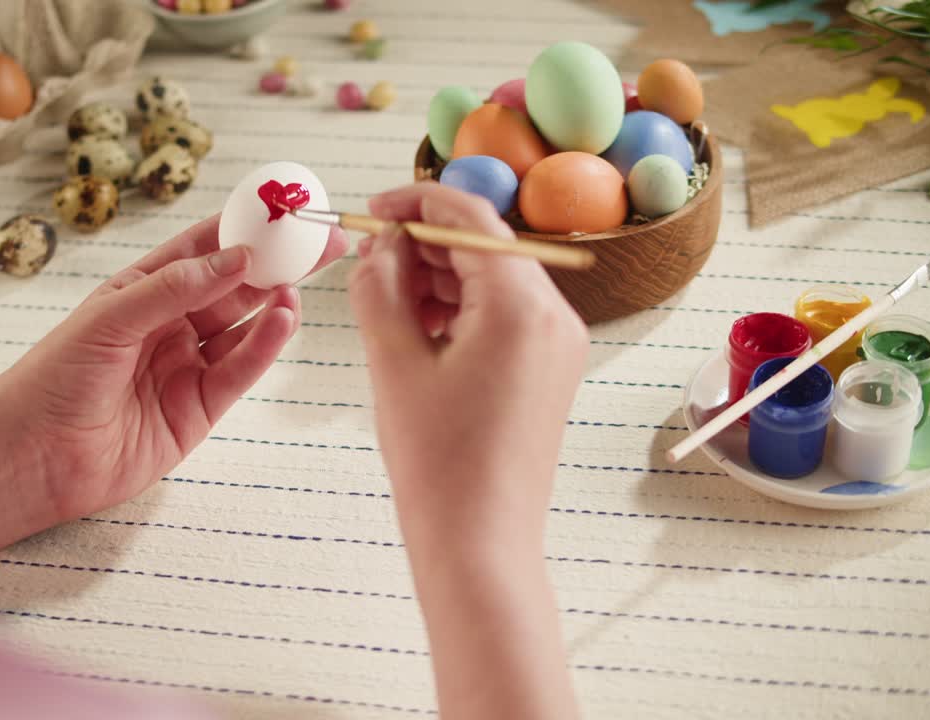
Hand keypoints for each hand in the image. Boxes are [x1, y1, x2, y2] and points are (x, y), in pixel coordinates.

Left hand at [0, 215, 347, 521]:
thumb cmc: (53, 378)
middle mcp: (170, 324)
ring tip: (297, 286)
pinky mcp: (200, 408)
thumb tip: (237, 257)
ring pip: (244, 327)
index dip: (245, 228)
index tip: (284, 210)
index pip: (204, 248)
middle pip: (235, 286)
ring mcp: (187, 366)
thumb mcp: (111, 318)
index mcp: (143, 290)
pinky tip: (282, 322)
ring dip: (274, 305)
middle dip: (278, 263)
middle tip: (322, 243)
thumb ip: (176, 288)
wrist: (33, 457)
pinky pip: (240, 370)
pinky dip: (264, 346)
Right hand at [350, 183, 587, 535]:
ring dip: (442, 276)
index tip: (372, 209)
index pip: (470, 217)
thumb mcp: (394, 363)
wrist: (481, 543)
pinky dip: (463, 308)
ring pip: (495, 280)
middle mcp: (554, 315)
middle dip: (426, 242)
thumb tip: (382, 247)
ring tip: (386, 298)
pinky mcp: (551, 369)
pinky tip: (419, 327)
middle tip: (370, 258)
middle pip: (486, 246)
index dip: (416, 201)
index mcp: (520, 305)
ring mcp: (559, 343)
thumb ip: (381, 288)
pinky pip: (506, 315)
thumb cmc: (436, 462)